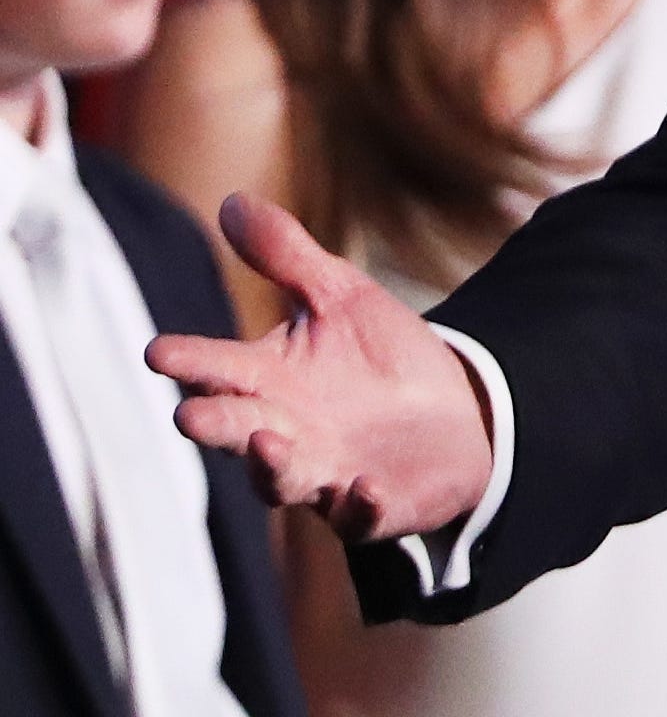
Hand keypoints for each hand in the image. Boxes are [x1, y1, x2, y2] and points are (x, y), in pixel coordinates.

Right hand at [146, 195, 493, 541]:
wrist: (458, 411)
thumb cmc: (383, 357)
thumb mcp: (342, 297)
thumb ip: (287, 257)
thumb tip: (231, 202)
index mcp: (268, 379)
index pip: (217, 367)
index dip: (189, 360)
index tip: (159, 351)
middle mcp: (284, 430)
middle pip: (235, 430)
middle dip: (213, 424)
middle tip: (189, 415)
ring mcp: (325, 473)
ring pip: (283, 480)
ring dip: (273, 466)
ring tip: (268, 445)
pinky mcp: (372, 506)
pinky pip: (359, 514)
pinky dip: (358, 505)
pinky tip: (364, 488)